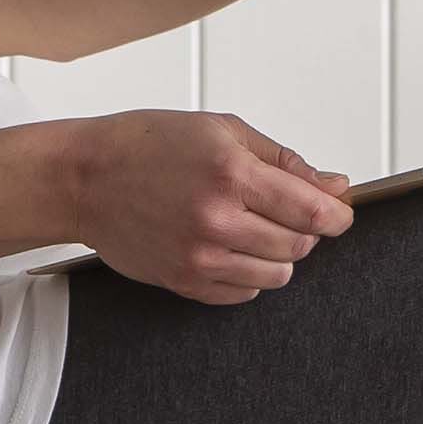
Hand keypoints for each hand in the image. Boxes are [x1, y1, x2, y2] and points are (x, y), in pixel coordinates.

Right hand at [68, 108, 354, 304]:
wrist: (84, 178)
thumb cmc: (145, 145)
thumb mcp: (219, 130)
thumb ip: (282, 160)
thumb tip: (334, 186)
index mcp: (231, 172)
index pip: (313, 211)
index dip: (337, 215)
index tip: (338, 213)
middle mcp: (217, 218)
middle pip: (300, 245)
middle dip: (302, 229)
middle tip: (277, 208)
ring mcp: (200, 256)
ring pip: (277, 274)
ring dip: (275, 253)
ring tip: (247, 227)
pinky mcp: (184, 282)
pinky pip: (244, 294)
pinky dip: (247, 274)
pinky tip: (226, 246)